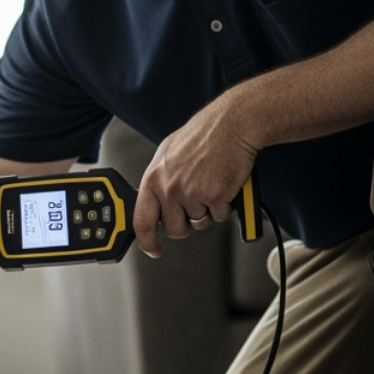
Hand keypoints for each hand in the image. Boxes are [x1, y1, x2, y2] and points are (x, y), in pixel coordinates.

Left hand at [131, 91, 260, 257]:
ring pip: (198, 224)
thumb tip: (154, 204)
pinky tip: (223, 185)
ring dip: (207, 213)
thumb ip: (159, 181)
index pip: (141, 221)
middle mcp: (169, 188)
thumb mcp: (167, 155)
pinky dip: (224, 206)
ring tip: (210, 187)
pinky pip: (219, 216)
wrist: (232, 124)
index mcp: (153, 179)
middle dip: (186, 224)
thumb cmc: (203, 135)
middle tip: (195, 207)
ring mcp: (191, 194)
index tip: (153, 249)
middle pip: (174, 229)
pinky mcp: (214, 197)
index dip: (146, 241)